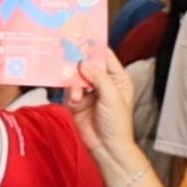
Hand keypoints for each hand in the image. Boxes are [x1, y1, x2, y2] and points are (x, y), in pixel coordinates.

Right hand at [62, 50, 141, 174]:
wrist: (106, 148)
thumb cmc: (117, 124)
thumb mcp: (112, 96)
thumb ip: (99, 77)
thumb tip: (84, 62)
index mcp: (116, 78)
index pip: (105, 57)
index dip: (94, 48)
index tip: (81, 39)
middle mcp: (102, 82)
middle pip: (87, 65)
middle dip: (78, 63)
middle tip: (68, 58)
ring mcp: (88, 92)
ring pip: (76, 77)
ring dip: (74, 83)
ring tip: (77, 94)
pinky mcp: (76, 102)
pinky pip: (68, 90)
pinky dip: (70, 94)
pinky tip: (74, 100)